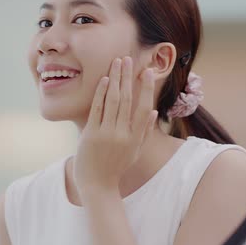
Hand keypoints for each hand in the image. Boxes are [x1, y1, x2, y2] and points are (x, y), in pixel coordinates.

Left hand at [73, 56, 157, 195]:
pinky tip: (104, 80)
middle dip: (128, 77)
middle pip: (128, 99)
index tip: (148, 71)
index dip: (147, 88)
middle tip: (128, 58)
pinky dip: (101, 94)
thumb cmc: (116, 167)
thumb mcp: (135, 152)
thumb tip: (154, 112)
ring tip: (116, 62)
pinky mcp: (91, 134)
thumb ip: (144, 132)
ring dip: (115, 79)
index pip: (144, 108)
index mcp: (135, 138)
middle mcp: (123, 134)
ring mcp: (106, 134)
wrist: (97, 185)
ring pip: (113, 101)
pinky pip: (97, 109)